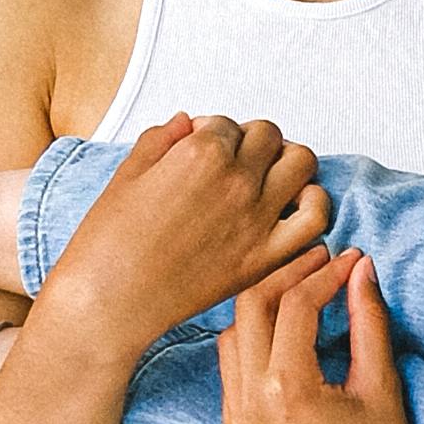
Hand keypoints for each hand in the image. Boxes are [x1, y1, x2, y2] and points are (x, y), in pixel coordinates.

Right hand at [46, 107, 328, 350]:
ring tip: (270, 176)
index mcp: (200, 152)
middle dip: (251, 141)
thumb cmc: (108, 242)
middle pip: (268, 135)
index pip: (226, 122)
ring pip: (302, 164)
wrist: (110, 301)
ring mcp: (257, 218)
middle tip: (235, 160)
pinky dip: (314, 205)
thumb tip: (188, 122)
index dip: (212, 133)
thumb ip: (161, 139)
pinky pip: (316, 219)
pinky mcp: (266, 256)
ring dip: (288, 163)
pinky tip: (295, 207)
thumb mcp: (127, 174)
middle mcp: (236, 179)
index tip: (200, 148)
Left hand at [217, 248, 423, 423]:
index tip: (350, 260)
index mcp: (290, 391)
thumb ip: (369, 321)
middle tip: (319, 263)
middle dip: (285, 278)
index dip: (324, 274)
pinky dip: (253, 350)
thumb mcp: (383, 386)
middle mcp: (251, 408)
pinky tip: (284, 343)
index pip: (295, 305)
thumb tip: (362, 268)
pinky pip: (231, 379)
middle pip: (251, 310)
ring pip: (231, 340)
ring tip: (301, 298)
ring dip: (263, 312)